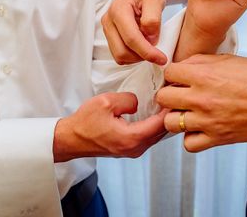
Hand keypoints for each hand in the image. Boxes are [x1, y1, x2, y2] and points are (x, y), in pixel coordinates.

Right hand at [53, 92, 168, 161]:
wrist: (71, 139)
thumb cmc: (84, 123)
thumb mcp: (106, 102)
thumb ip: (128, 100)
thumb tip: (139, 102)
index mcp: (131, 138)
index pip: (161, 124)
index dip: (171, 109)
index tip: (175, 95)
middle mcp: (135, 149)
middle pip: (162, 132)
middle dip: (170, 115)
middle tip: (175, 97)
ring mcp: (132, 151)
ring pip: (156, 136)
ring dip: (163, 120)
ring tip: (168, 104)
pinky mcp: (129, 149)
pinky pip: (148, 137)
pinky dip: (155, 125)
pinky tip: (156, 113)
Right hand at [102, 0, 184, 64]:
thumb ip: (153, 19)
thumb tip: (150, 39)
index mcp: (118, 10)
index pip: (131, 39)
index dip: (147, 52)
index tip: (162, 59)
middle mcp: (108, 20)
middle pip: (122, 52)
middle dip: (142, 56)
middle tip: (158, 53)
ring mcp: (108, 29)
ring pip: (120, 56)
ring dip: (137, 56)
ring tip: (151, 44)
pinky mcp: (111, 35)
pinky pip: (120, 53)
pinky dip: (133, 54)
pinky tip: (144, 44)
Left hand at [156, 54, 246, 151]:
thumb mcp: (229, 59)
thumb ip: (201, 62)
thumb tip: (183, 66)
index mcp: (204, 74)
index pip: (169, 73)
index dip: (173, 74)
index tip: (179, 78)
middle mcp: (202, 97)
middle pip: (163, 97)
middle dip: (169, 95)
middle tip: (179, 95)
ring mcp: (208, 120)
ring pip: (171, 122)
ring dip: (177, 117)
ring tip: (188, 113)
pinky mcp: (218, 138)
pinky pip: (189, 144)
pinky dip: (191, 138)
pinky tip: (200, 128)